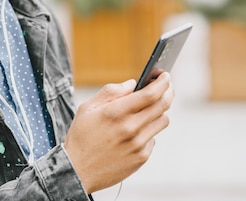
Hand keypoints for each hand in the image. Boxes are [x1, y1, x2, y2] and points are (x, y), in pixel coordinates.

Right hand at [63, 72, 173, 193]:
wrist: (77, 170)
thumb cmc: (81, 137)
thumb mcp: (88, 108)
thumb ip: (111, 92)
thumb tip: (133, 83)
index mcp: (115, 113)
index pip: (149, 94)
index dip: (162, 83)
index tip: (165, 75)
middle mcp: (130, 129)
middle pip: (162, 105)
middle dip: (168, 92)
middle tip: (167, 86)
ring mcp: (138, 145)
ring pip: (162, 121)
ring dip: (160, 110)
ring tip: (150, 107)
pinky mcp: (141, 157)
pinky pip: (154, 137)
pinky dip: (149, 130)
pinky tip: (136, 130)